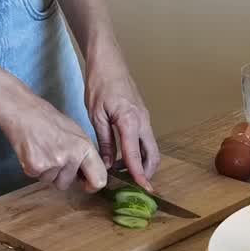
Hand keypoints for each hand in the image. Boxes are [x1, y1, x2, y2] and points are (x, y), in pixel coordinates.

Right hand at [2, 92, 107, 191]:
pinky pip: (36, 177)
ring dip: (46, 172)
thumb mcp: (76, 133)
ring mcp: (53, 162)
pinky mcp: (35, 167)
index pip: (99, 180)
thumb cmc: (49, 120)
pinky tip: (34, 152)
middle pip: (67, 184)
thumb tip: (89, 175)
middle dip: (60, 176)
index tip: (86, 184)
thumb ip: (85, 155)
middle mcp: (71, 156)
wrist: (24, 113)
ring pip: (51, 182)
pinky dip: (34, 169)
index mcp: (85, 147)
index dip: (92, 185)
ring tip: (43, 151)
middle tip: (54, 156)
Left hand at [85, 48, 160, 189]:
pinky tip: (124, 155)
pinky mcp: (141, 114)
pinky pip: (145, 138)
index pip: (136, 155)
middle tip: (137, 187)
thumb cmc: (100, 83)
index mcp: (130, 121)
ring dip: (142, 162)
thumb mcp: (96, 114)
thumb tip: (108, 163)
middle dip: (147, 172)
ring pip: (150, 146)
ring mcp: (144, 117)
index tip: (143, 190)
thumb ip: (105, 141)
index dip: (139, 175)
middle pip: (152, 154)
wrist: (108, 60)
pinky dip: (139, 151)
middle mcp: (143, 120)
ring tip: (126, 174)